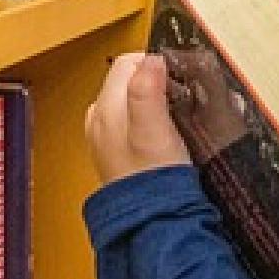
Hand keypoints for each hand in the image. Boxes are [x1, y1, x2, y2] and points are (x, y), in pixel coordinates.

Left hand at [84, 52, 190, 184]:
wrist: (150, 220)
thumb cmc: (153, 176)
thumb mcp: (154, 128)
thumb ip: (147, 89)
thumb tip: (152, 58)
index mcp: (105, 107)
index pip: (127, 63)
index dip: (155, 64)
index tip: (178, 79)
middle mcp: (99, 119)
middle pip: (127, 80)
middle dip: (154, 81)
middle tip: (180, 98)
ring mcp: (104, 137)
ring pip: (129, 102)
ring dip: (151, 102)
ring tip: (174, 118)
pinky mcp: (115, 153)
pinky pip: (130, 123)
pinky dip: (147, 121)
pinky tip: (162, 137)